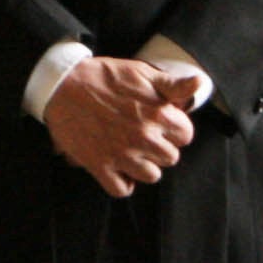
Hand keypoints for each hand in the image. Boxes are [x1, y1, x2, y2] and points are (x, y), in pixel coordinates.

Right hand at [43, 55, 195, 197]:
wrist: (63, 85)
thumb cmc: (104, 77)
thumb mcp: (142, 72)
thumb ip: (172, 84)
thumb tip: (199, 84)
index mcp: (157, 114)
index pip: (185, 136)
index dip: (174, 129)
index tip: (161, 122)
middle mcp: (143, 137)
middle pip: (170, 158)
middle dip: (161, 147)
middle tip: (144, 136)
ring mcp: (121, 154)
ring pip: (151, 176)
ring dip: (144, 166)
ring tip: (132, 151)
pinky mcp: (100, 166)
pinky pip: (122, 189)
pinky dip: (122, 183)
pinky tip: (118, 168)